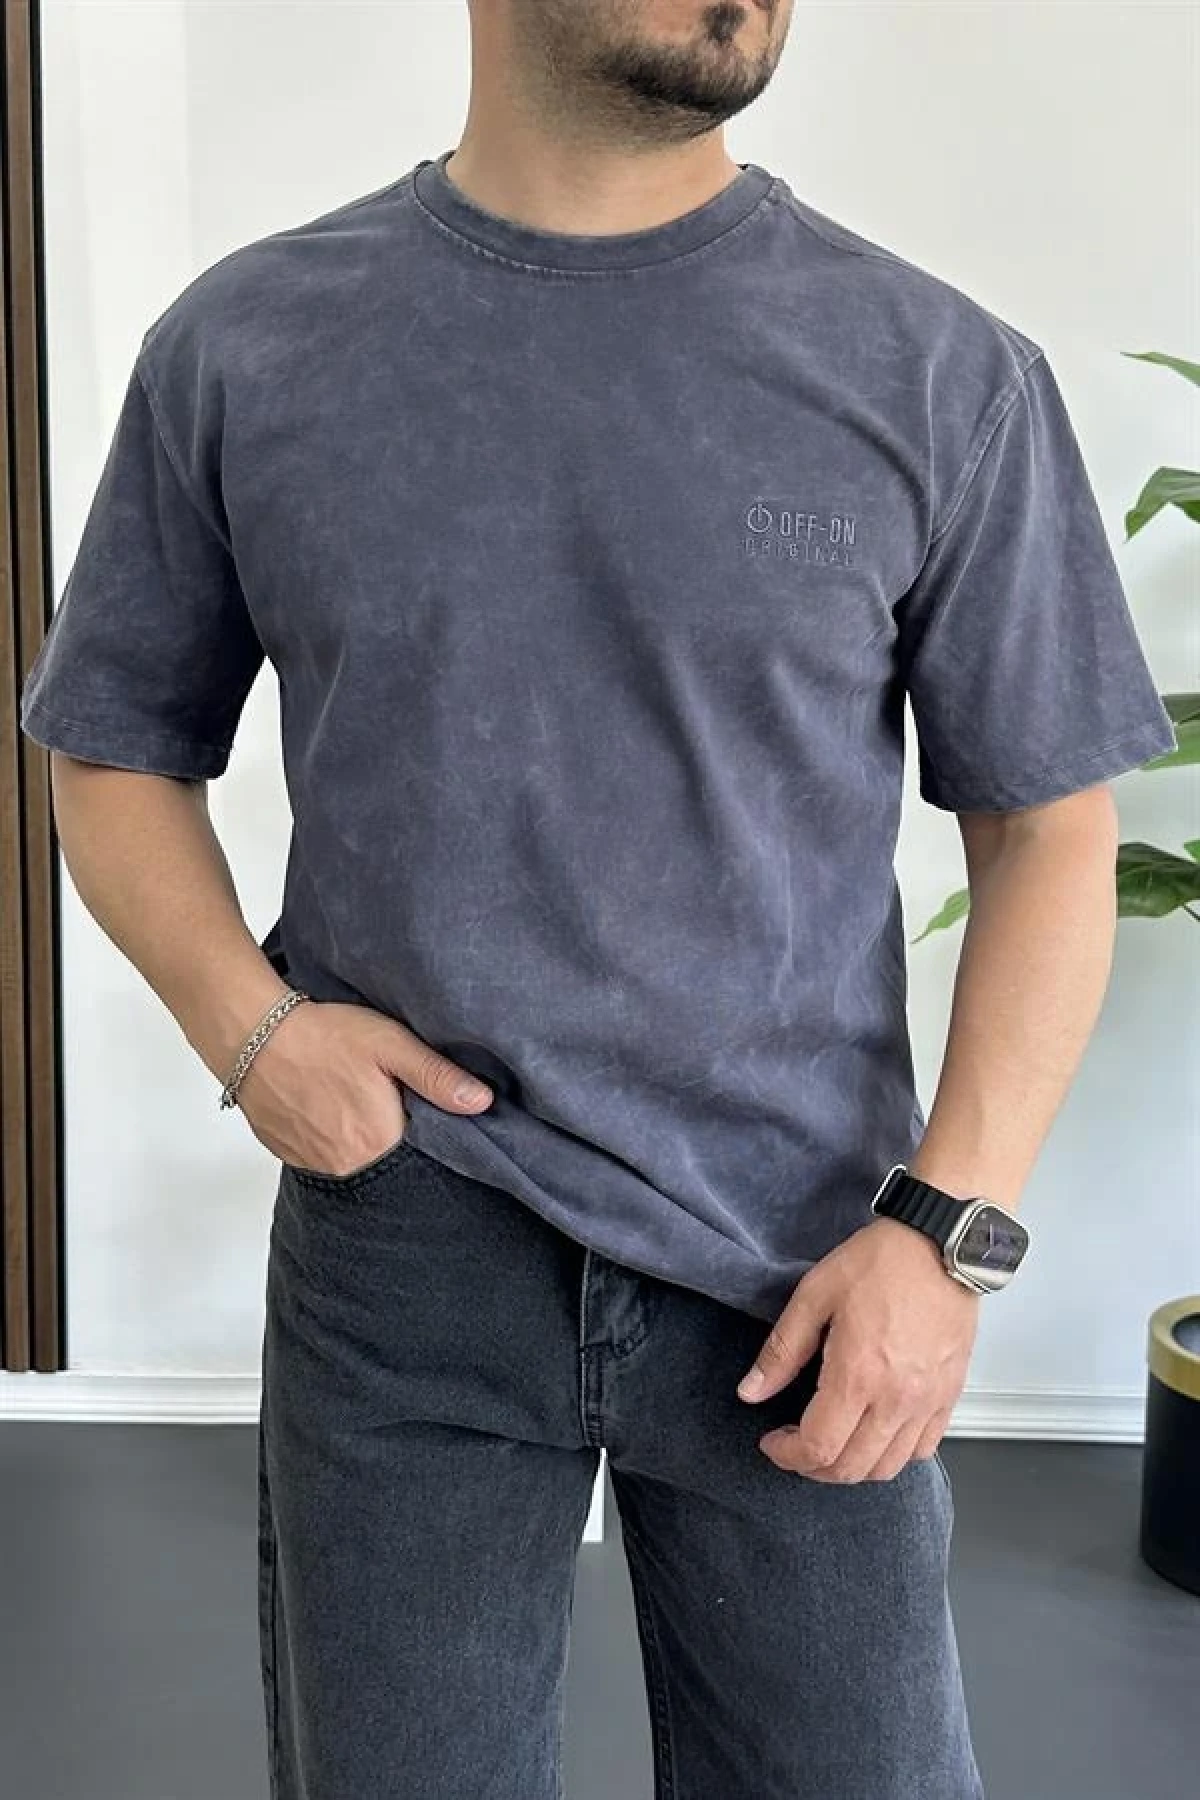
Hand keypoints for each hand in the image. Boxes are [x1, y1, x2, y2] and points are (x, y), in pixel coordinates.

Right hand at [233, 999, 492, 1177]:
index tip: (425, 1112)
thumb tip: (483, 1103)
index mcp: (381, 1142)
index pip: (423, 1156)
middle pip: (390, 1163)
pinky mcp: (289, 1156)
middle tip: (389, 1102)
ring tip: (357, 1103)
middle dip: (397, 1140)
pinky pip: (324, 1159)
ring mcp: (315, 1165)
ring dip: (364, 1143)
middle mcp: (348, 1164)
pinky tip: (332, 1110)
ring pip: (356, 1164)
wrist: (253, 1034)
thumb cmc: (324, 1035)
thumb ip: (437, 1076)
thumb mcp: (391, 1044)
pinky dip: (333, 1142)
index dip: (429, 1134)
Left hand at [736, 1217, 980, 1482]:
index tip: (773, 1442)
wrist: (941, 1245)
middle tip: (795, 1445)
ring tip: (832, 1442)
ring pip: (888, 1468)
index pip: (818, 1447)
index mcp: (858, 1374)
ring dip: (852, 1467)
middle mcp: (896, 1398)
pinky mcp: (949, 1395)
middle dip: (813, 1467)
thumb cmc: (883, 1262)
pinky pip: (923, 1449)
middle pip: (850, 1468)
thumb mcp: (815, 1294)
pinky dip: (895, 1455)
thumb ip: (782, 1350)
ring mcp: (927, 1401)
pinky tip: (876, 1432)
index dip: (787, 1455)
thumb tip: (752, 1390)